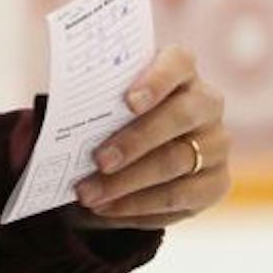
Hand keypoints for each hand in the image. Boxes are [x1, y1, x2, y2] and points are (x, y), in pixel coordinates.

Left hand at [71, 46, 231, 229]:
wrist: (134, 149)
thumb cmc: (112, 112)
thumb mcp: (101, 99)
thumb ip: (92, 100)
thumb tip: (55, 116)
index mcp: (179, 70)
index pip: (178, 63)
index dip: (156, 80)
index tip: (128, 101)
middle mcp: (206, 103)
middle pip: (179, 117)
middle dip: (135, 141)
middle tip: (98, 161)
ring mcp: (216, 144)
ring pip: (177, 162)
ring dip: (128, 182)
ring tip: (88, 194)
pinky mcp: (216, 182)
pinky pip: (180, 198)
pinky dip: (138, 207)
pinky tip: (107, 210)